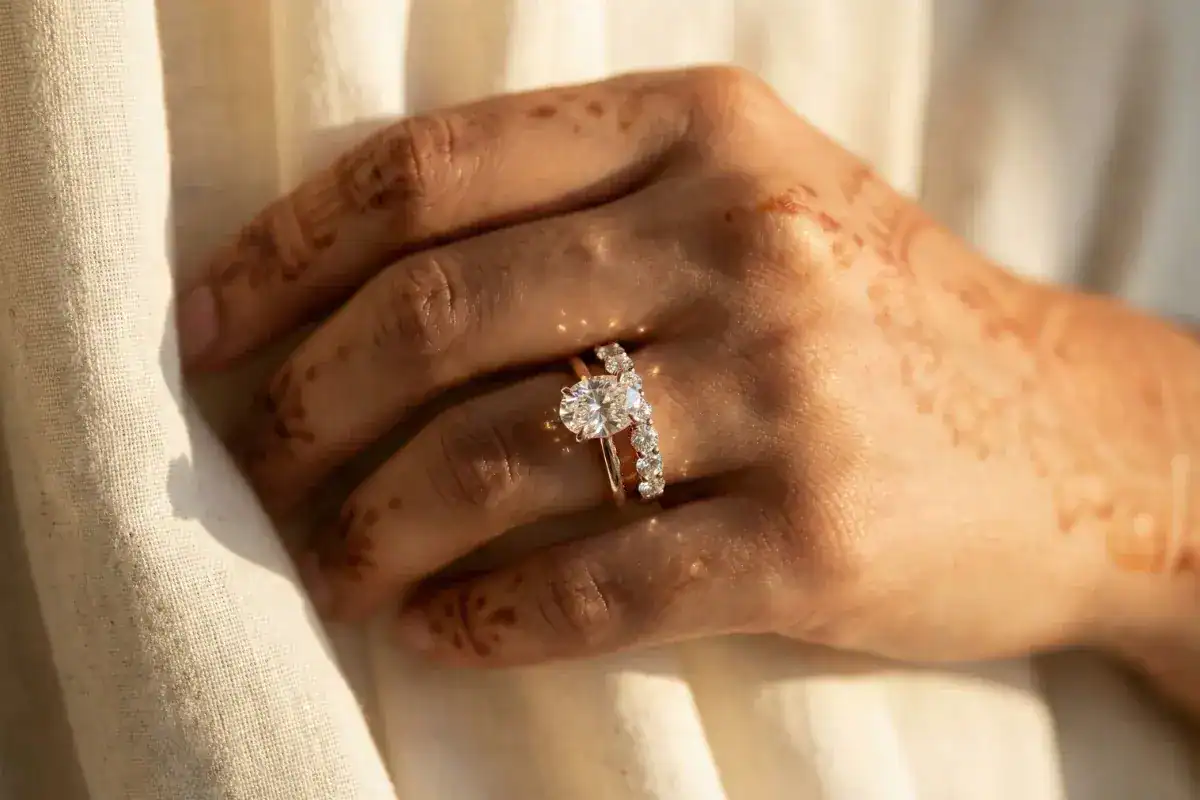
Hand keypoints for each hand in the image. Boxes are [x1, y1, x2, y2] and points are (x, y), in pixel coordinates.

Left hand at [179, 67, 1198, 668]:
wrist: (1074, 435)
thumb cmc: (876, 317)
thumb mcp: (748, 203)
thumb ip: (577, 212)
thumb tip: (354, 291)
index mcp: (701, 132)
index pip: (432, 170)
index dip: (289, 252)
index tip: (210, 327)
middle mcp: (738, 241)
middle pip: (439, 315)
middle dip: (303, 405)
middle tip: (250, 467)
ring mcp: (783, 390)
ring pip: (497, 458)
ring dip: (373, 528)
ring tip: (326, 567)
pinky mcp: (812, 538)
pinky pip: (596, 584)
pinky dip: (487, 617)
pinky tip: (438, 628)